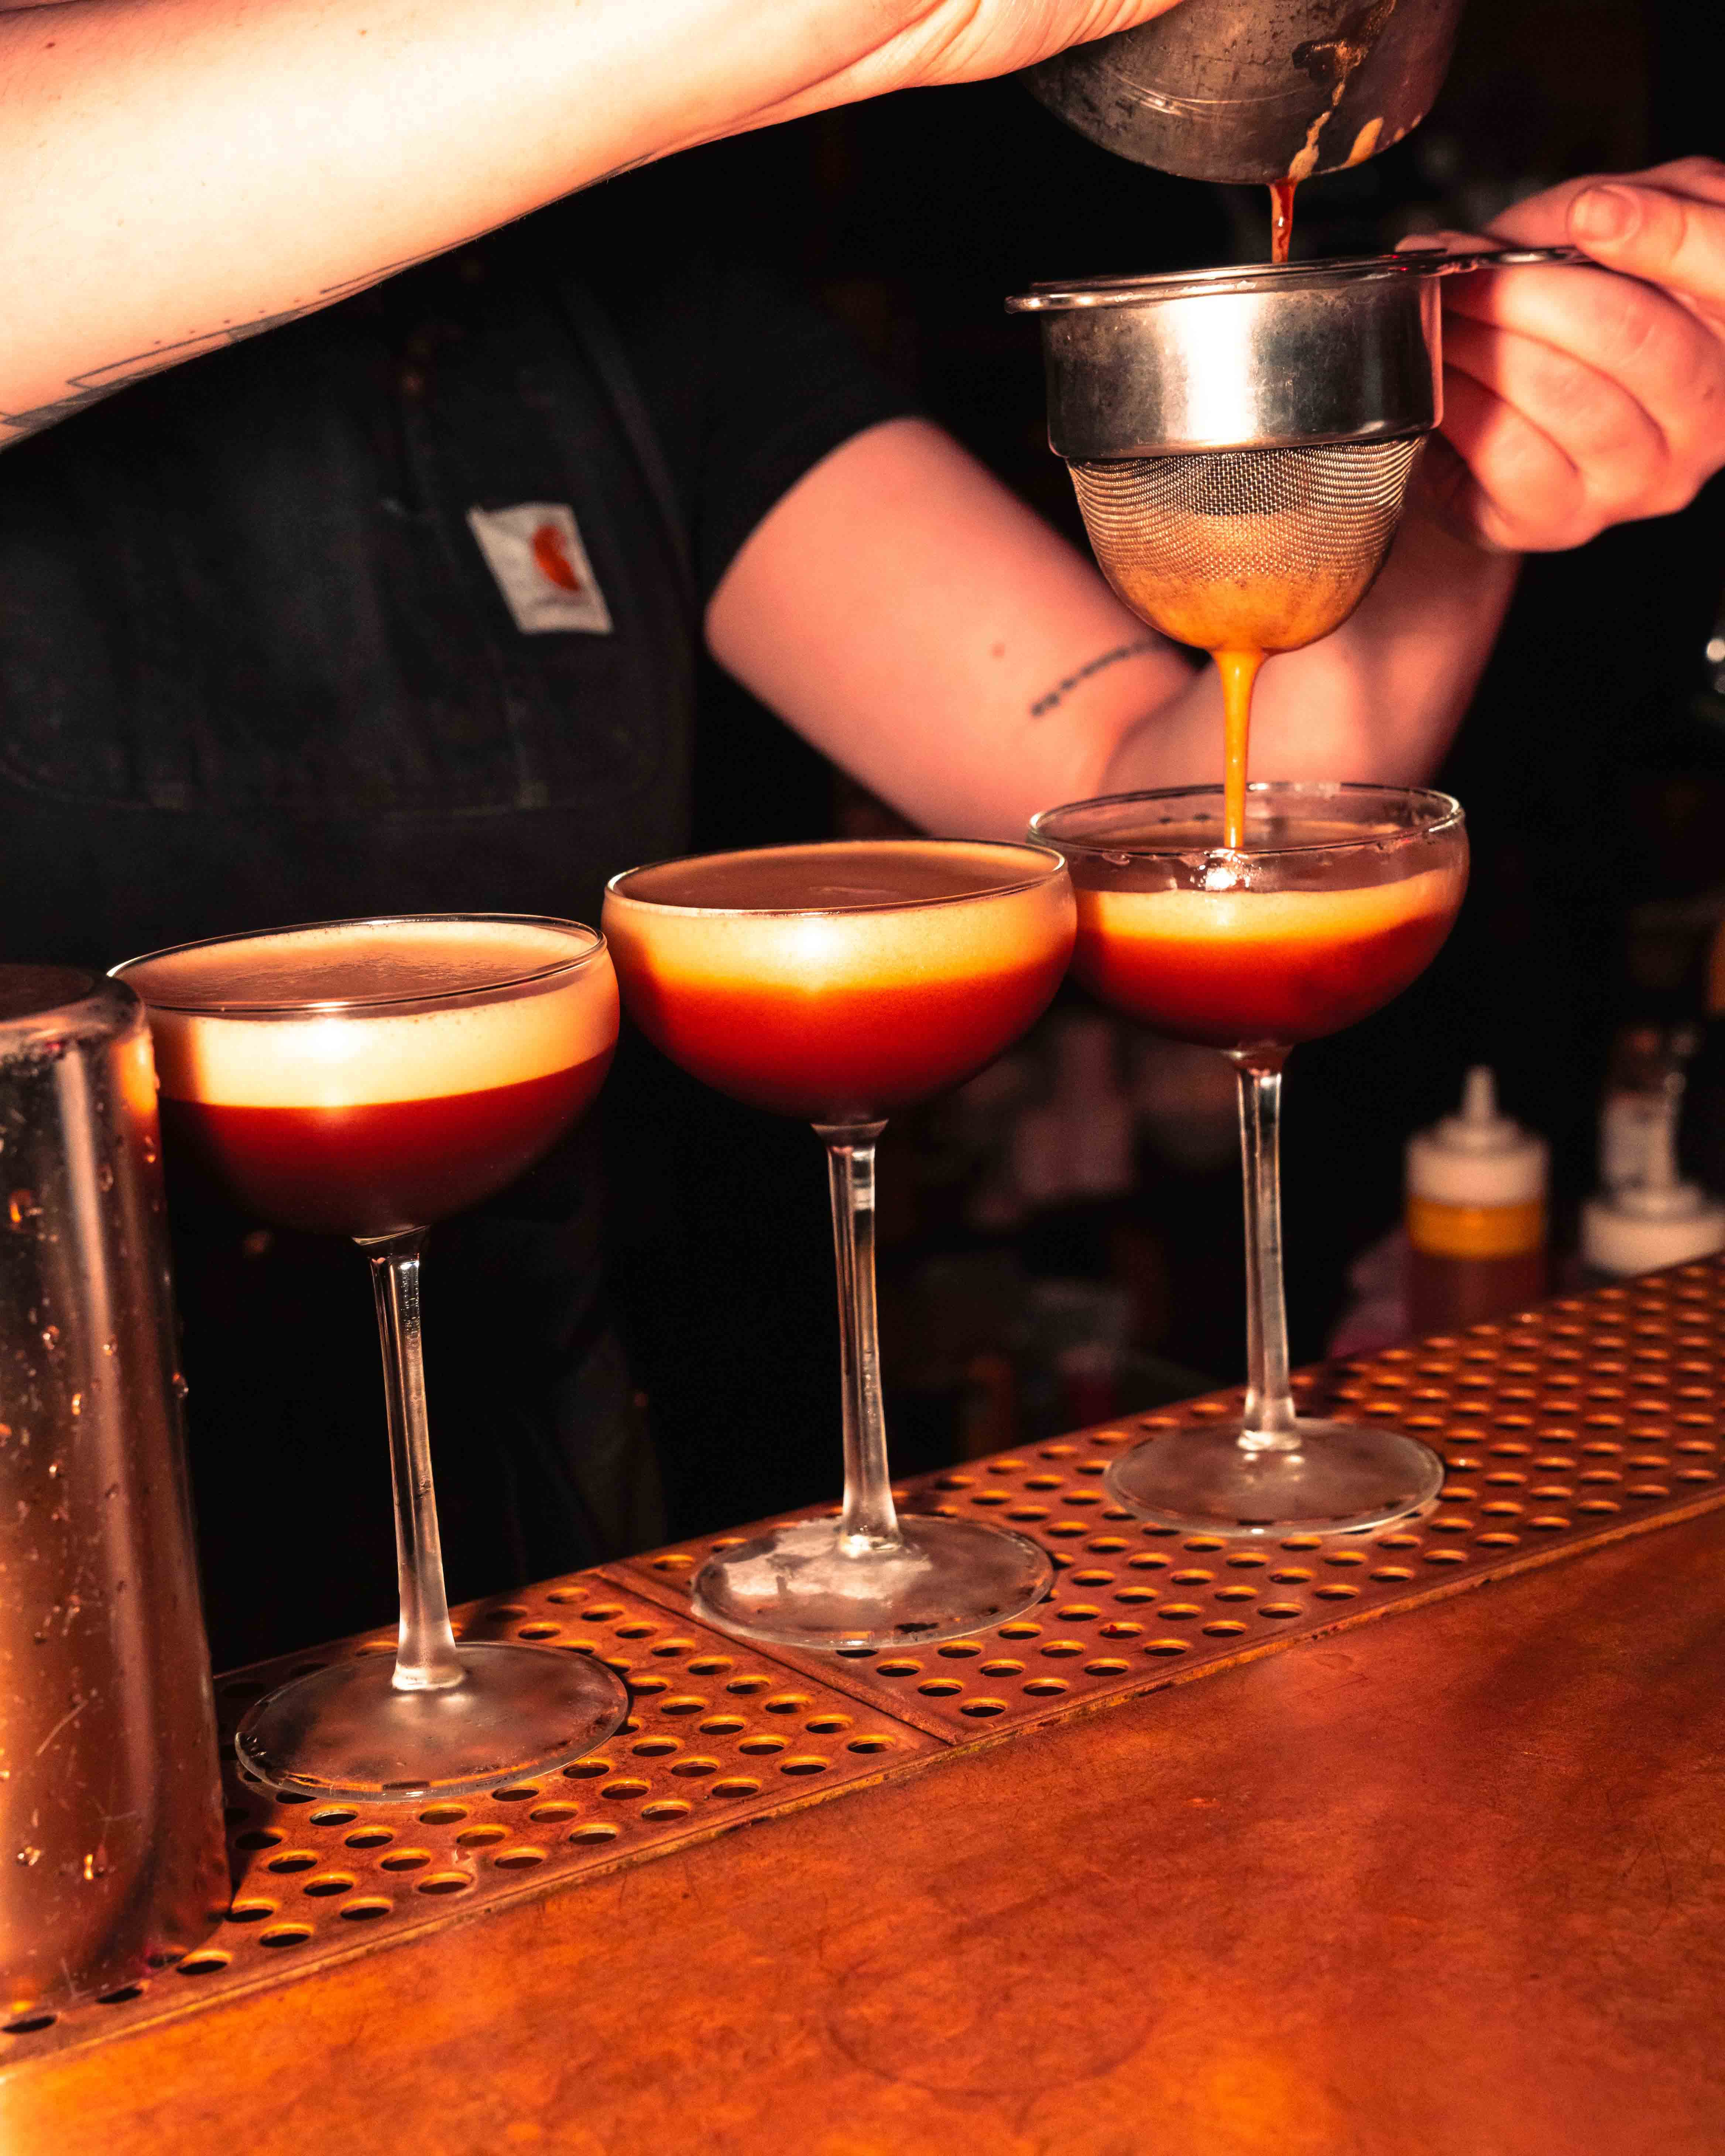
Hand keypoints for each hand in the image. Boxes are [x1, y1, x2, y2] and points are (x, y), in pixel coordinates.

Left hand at [1406, 157, 1724, 552]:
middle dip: (1528, 292)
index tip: (1591, 211)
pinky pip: (1511, 452)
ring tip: (1444, 321)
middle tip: (1467, 276)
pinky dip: (1462, 403)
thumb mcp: (1587, 249)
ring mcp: (1643, 478)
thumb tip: (1549, 221)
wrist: (1497, 446)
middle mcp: (1709, 416)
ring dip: (1484, 345)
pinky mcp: (1570, 520)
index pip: (1723, 269)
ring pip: (1563, 392)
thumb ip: (1584, 219)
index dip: (1661, 233)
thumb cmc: (1556, 333)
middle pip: (1629, 333)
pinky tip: (1444, 381)